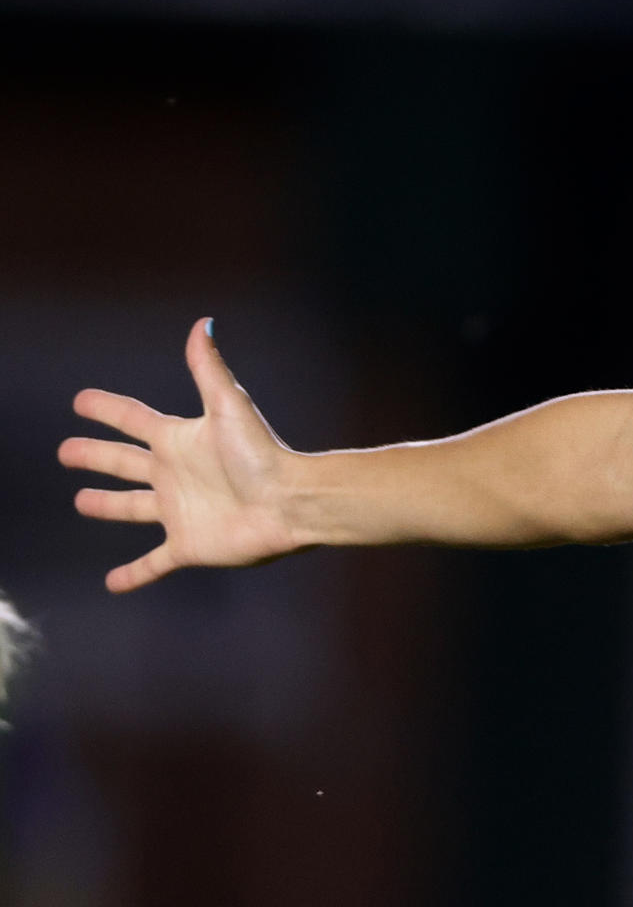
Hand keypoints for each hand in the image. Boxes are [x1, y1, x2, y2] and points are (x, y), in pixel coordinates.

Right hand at [59, 319, 301, 592]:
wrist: (292, 503)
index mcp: (180, 441)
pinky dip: (134, 574)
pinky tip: (112, 584)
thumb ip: (209, 369)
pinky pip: (153, 563)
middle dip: (96, 455)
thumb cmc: (263, 455)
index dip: (106, 410)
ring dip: (108, 505)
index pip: (134, 420)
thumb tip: (203, 323)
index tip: (80, 400)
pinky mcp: (188, 545)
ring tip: (83, 501)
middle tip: (67, 450)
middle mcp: (176, 474)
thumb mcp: (230, 407)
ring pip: (132, 508)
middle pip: (125, 462)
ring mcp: (179, 511)